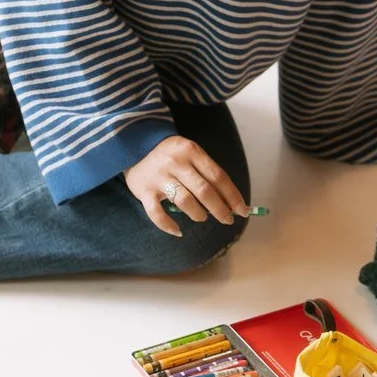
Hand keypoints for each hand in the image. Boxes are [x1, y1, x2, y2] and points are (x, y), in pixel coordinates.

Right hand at [123, 135, 250, 236]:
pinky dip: (168, 226)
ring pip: (185, 201)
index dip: (232, 195)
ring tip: (202, 217)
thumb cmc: (171, 155)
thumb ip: (207, 173)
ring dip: (198, 214)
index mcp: (191, 151)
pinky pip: (157, 213)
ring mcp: (159, 176)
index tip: (243, 210)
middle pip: (204, 190)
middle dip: (220, 209)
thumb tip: (230, 201)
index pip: (218, 176)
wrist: (134, 145)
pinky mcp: (144, 190)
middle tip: (228, 219)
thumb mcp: (190, 154)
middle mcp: (176, 162)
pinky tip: (178, 231)